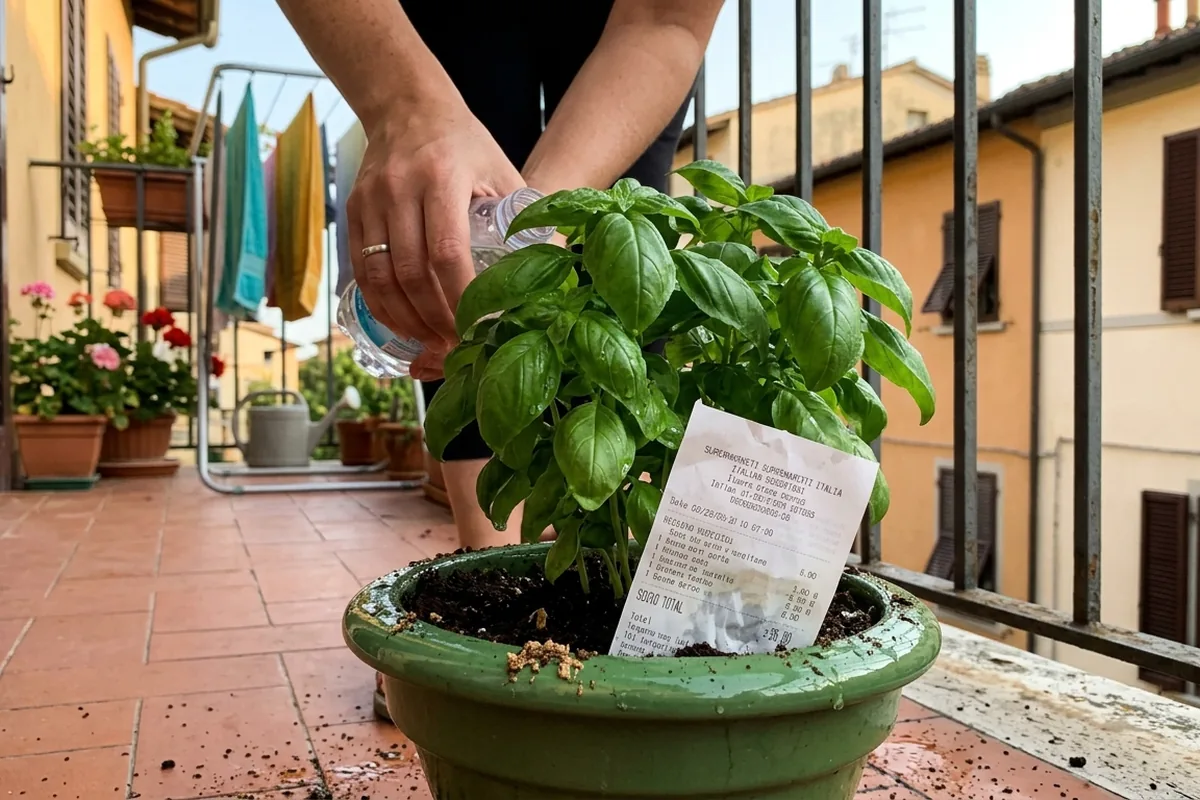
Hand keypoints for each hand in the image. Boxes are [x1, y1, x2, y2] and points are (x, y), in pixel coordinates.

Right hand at [346, 102, 523, 363]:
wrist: (407, 107)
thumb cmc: (465, 145)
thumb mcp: (502, 171)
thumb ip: (525, 217)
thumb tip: (556, 267)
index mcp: (442, 177)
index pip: (447, 251)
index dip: (460, 296)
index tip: (477, 326)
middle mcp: (400, 188)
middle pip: (411, 272)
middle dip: (434, 318)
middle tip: (456, 345)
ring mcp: (371, 201)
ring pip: (380, 277)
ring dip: (405, 318)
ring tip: (430, 342)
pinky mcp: (353, 212)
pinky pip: (361, 270)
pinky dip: (381, 304)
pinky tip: (403, 322)